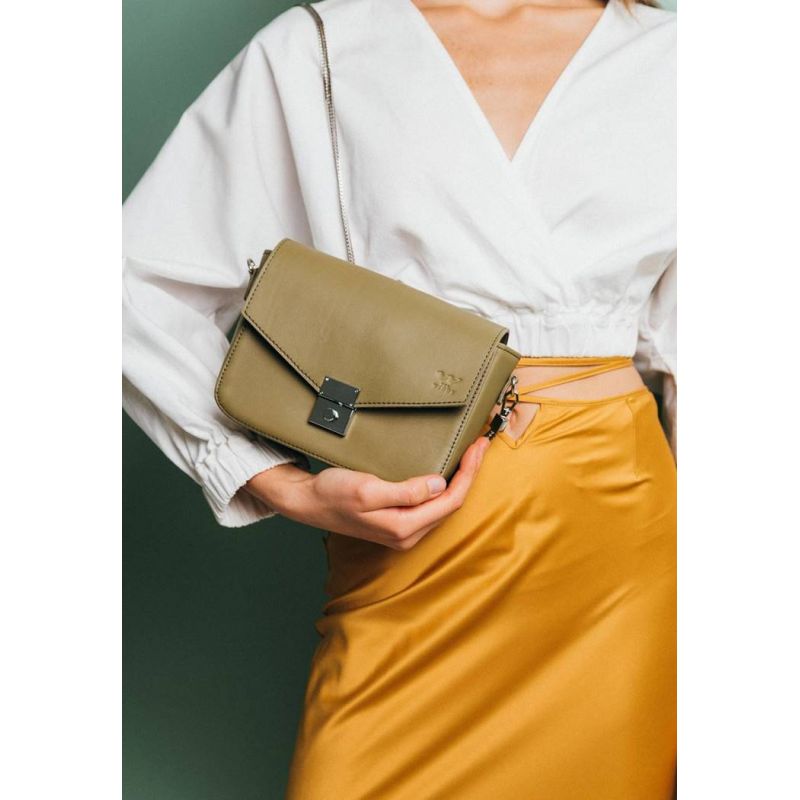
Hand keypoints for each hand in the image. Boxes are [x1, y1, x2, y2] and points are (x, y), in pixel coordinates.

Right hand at [244, 436, 491, 549]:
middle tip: (481, 443)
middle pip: (452, 502)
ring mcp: (403, 529)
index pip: (451, 500)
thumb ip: (406, 492)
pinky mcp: (397, 520)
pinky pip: (430, 503)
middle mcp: (408, 533)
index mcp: (404, 527)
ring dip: (460, 478)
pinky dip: (444, 484)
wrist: (307, 503)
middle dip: (470, 473)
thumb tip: (439, 485)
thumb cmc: (332, 494)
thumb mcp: (367, 489)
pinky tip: (447, 469)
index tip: (478, 446)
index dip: (469, 472)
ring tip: (471, 453)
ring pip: (443, 504)